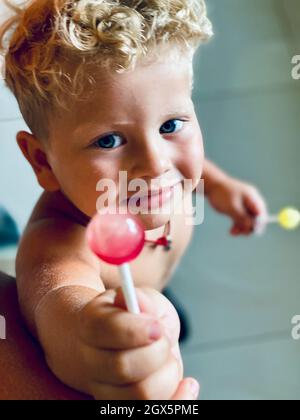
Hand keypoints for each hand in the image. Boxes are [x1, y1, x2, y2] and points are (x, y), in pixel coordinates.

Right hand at [77, 287, 198, 399]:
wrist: (126, 344)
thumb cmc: (136, 319)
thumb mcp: (143, 299)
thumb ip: (144, 300)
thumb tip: (139, 301)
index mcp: (91, 325)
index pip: (107, 329)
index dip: (137, 329)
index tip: (157, 326)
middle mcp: (91, 361)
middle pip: (122, 366)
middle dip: (157, 351)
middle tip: (163, 338)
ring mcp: (105, 390)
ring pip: (140, 394)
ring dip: (168, 374)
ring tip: (169, 359)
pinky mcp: (124, 406)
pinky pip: (152, 413)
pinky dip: (178, 400)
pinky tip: (187, 384)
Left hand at [207, 177, 267, 235]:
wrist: (210, 185)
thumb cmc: (221, 194)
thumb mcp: (231, 208)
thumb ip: (242, 217)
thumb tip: (252, 227)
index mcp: (252, 197)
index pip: (261, 213)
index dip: (259, 224)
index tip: (251, 232)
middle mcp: (251, 200)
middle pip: (256, 218)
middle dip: (248, 227)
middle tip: (238, 233)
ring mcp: (245, 204)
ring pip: (248, 219)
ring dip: (242, 227)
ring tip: (232, 232)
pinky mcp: (238, 207)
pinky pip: (242, 218)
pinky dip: (238, 225)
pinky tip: (232, 230)